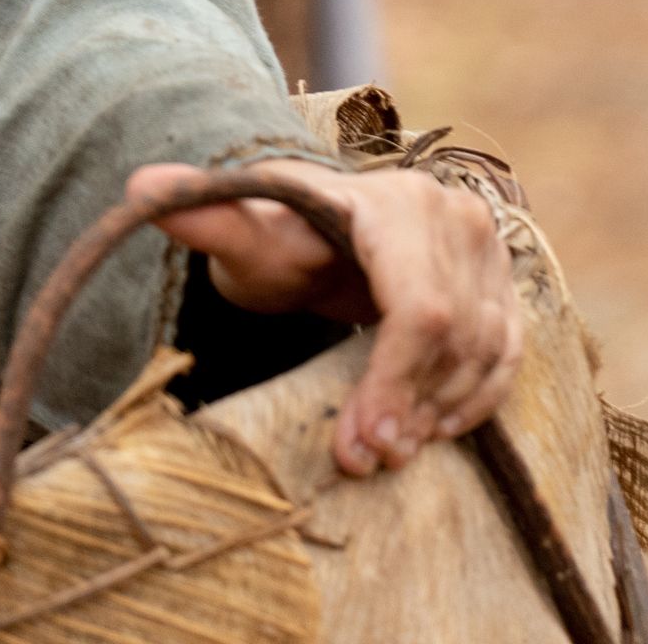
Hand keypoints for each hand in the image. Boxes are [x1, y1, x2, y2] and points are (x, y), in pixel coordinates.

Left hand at [133, 159, 522, 477]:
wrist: (319, 233)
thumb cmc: (278, 236)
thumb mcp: (243, 232)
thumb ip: (204, 216)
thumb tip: (139, 187)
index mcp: (397, 202)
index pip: (420, 306)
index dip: (394, 380)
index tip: (360, 442)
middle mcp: (456, 218)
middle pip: (456, 337)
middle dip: (410, 407)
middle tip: (364, 460)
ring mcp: (488, 253)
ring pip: (486, 353)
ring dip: (440, 413)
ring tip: (388, 452)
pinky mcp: (504, 288)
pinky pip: (507, 357)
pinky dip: (473, 402)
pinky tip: (429, 431)